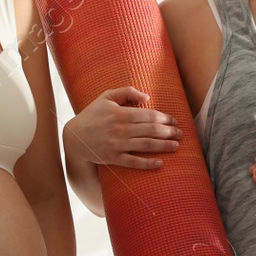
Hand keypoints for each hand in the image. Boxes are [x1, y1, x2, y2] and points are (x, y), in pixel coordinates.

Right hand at [64, 86, 179, 170]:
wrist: (74, 137)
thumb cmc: (92, 114)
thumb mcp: (106, 97)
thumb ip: (127, 92)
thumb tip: (147, 97)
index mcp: (121, 113)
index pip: (149, 115)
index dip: (165, 118)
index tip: (174, 121)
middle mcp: (121, 129)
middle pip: (151, 130)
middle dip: (169, 132)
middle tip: (181, 134)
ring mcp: (117, 144)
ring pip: (146, 145)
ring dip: (164, 146)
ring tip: (176, 146)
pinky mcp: (113, 158)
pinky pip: (134, 162)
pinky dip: (148, 164)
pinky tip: (160, 163)